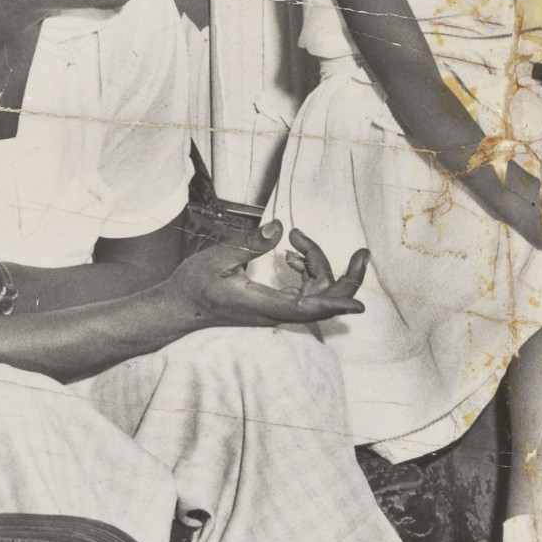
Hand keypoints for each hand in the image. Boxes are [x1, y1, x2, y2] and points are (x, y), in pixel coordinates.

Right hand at [168, 220, 368, 328]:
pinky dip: (307, 273)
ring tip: (299, 240)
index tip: (360, 305)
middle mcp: (276, 312)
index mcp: (263, 304)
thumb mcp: (217, 259)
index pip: (308, 309)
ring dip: (319, 266)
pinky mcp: (274, 307)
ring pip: (316, 294)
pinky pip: (305, 294)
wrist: (179, 309)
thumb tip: (278, 228)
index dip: (336, 305)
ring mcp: (277, 312)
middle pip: (323, 300)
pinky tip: (292, 256)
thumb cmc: (194, 285)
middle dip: (346, 278)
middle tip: (362, 252)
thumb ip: (249, 244)